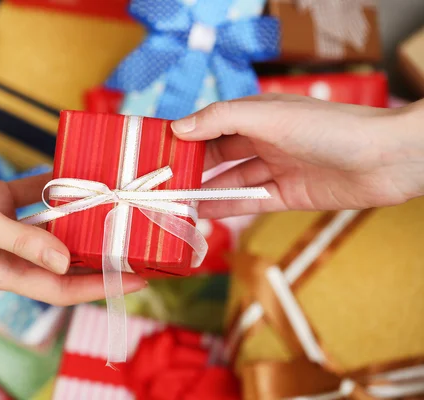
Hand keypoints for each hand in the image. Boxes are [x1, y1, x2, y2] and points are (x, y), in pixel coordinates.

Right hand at [0, 135, 145, 304]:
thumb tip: (66, 263)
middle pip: (63, 259)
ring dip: (81, 215)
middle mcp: (7, 251)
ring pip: (53, 225)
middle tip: (136, 242)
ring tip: (117, 205)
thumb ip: (21, 241)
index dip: (100, 285)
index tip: (138, 279)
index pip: (61, 288)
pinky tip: (79, 172)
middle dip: (98, 253)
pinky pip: (37, 195)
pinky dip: (56, 186)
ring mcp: (4, 224)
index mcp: (0, 270)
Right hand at [171, 95, 423, 217]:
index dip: (185, 136)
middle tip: (161, 183)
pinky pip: (250, 201)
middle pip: (218, 155)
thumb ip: (222, 119)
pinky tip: (203, 213)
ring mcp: (276, 168)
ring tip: (175, 202)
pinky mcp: (288, 194)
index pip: (211, 124)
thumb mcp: (269, 116)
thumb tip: (179, 128)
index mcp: (258, 114)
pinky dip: (227, 207)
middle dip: (191, 168)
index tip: (158, 151)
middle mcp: (264, 139)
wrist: (386, 159)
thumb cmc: (331, 127)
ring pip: (231, 180)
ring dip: (205, 191)